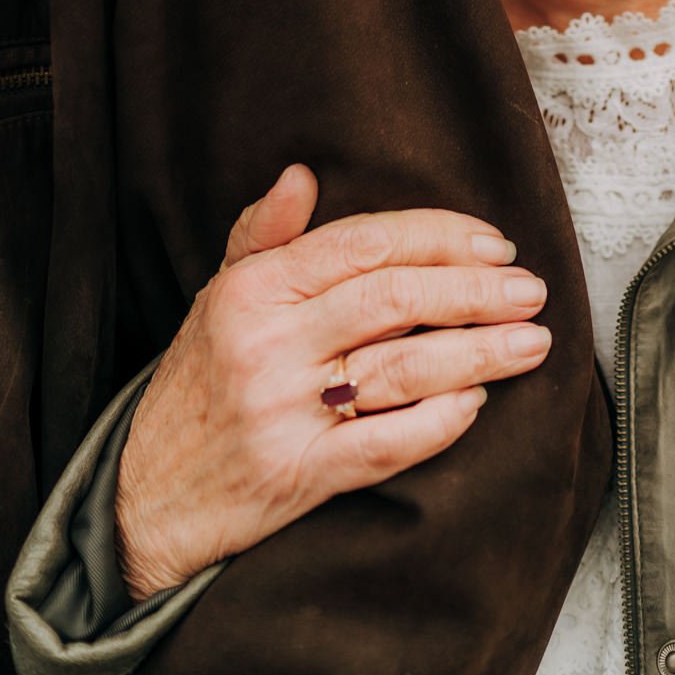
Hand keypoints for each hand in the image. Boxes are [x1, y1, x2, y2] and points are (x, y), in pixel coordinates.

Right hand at [115, 166, 550, 598]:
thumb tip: (303, 173)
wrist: (142, 501)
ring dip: (480, 354)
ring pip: (402, 369)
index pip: (365, 244)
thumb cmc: (197, 387)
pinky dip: (439, 422)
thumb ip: (266, 234)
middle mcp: (268, 345)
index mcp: (254, 290)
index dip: (439, 237)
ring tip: (532, 343)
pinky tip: (477, 403)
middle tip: (531, 291)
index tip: (496, 242)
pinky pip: (387, 445)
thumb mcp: (218, 298)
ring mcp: (283, 413)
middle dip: (476, 290)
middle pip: (394, 300)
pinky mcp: (298, 478)